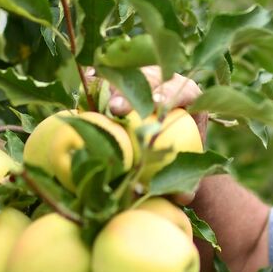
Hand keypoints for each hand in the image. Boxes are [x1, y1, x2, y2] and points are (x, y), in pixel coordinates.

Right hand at [96, 65, 208, 204]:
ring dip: (109, 86)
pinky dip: (96, 81)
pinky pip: (108, 77)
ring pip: (126, 73)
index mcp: (189, 97)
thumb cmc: (176, 162)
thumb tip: (182, 198)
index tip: (155, 104)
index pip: (181, 90)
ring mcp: (143, 77)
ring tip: (92, 100)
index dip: (168, 93)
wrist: (162, 150)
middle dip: (131, 91)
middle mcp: (166, 80)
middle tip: (115, 109)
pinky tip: (82, 86)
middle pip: (150, 78)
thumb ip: (188, 184)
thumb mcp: (185, 173)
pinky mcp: (123, 79)